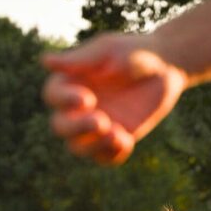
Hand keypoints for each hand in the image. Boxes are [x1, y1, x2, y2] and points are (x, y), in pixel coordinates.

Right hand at [41, 33, 186, 164]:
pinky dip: (113, 155)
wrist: (165, 68)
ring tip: (117, 135)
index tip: (88, 98)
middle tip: (102, 121)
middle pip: (60, 127)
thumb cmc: (133, 52)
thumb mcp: (108, 52)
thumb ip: (80, 60)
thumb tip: (44, 61)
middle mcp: (77, 107)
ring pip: (79, 148)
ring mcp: (95, 126)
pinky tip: (127, 140)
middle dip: (77, 128)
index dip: (64, 101)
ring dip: (95, 145)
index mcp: (70, 83)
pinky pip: (105, 158)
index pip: (53, 97)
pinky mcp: (114, 139)